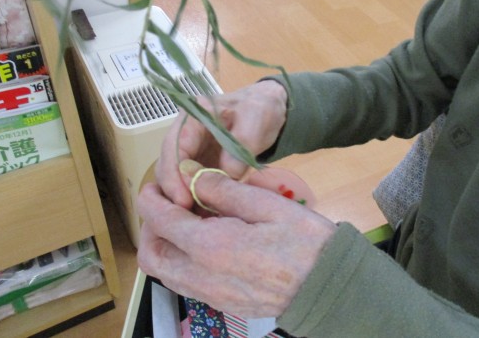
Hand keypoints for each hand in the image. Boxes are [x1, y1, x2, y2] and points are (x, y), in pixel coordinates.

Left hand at [137, 164, 336, 317]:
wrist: (329, 287)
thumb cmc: (304, 240)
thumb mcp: (266, 204)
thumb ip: (223, 189)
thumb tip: (189, 174)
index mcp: (212, 246)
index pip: (161, 221)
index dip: (151, 200)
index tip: (154, 186)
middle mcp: (202, 276)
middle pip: (152, 256)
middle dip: (149, 227)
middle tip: (165, 205)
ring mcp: (211, 295)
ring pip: (164, 273)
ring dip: (162, 245)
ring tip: (181, 223)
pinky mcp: (221, 304)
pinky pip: (183, 284)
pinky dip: (179, 262)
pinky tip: (200, 244)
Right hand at [155, 80, 288, 208]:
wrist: (269, 111)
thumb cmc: (260, 109)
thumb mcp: (256, 119)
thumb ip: (241, 144)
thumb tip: (228, 174)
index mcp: (193, 118)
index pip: (174, 146)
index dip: (175, 174)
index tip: (183, 198)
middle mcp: (185, 135)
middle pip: (167, 166)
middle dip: (174, 192)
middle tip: (186, 217)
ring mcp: (191, 153)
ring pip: (175, 179)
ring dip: (182, 200)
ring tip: (196, 222)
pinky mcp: (200, 167)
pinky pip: (191, 186)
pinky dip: (195, 201)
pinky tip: (204, 218)